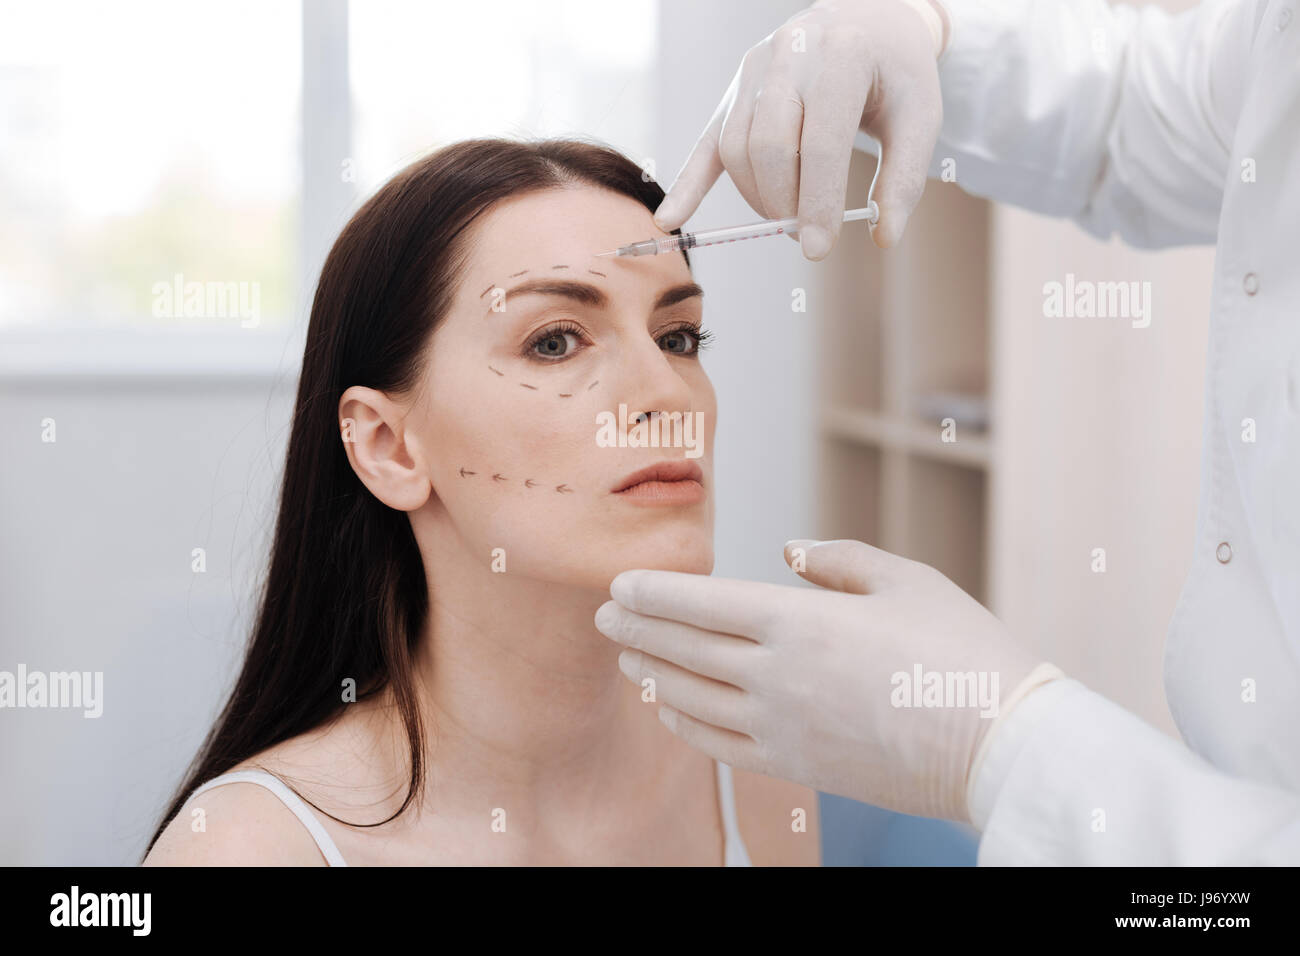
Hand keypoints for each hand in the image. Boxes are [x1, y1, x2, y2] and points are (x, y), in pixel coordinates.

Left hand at [595, 539, 1061, 821]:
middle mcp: (776, 674)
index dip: (653, 591)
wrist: (999, 743)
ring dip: (652, 672)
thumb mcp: (905, 580)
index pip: (701, 601)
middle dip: (637, 627)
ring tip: (627, 655)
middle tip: (604, 614)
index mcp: (798, 619)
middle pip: (683, 646)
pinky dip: (684, 722)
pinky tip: (669, 706)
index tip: (618, 583)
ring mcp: (781, 725)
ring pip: (691, 695)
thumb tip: (788, 553)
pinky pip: (719, 743)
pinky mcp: (795, 765)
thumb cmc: (960, 649)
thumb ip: (837, 560)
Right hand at [653, 0, 946, 255]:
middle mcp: (790, 55)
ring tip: (788, 217)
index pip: (819, 142)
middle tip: (807, 234)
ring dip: (759, 198)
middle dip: (785, 204)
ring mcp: (754, 69)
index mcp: (842, 55)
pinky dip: (688, 184)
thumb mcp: (921, 117)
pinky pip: (706, 143)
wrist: (867, 20)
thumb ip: (904, 178)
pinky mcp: (735, 89)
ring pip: (738, 149)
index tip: (820, 248)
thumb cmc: (896, 73)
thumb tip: (883, 236)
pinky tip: (670, 219)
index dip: (817, 202)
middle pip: (770, 147)